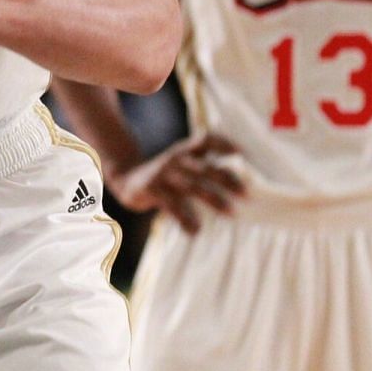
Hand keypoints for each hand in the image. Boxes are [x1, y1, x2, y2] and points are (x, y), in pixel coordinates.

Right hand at [108, 131, 245, 228]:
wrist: (126, 179)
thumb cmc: (163, 175)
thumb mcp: (179, 164)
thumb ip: (200, 166)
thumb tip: (235, 182)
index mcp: (183, 151)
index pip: (205, 140)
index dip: (223, 144)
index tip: (240, 152)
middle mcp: (175, 159)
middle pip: (204, 167)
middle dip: (226, 179)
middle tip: (245, 193)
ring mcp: (162, 174)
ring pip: (192, 186)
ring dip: (213, 199)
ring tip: (230, 212)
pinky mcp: (152, 190)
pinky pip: (172, 205)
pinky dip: (185, 219)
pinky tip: (195, 231)